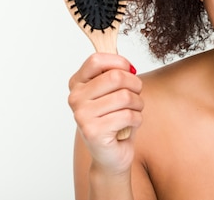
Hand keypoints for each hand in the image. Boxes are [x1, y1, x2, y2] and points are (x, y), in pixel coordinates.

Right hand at [68, 53, 142, 174]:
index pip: (97, 60)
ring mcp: (82, 115)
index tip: (129, 71)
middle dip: (135, 85)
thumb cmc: (115, 118)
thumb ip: (115, 73)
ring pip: (125, 96)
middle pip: (116, 76)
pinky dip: (137, 119)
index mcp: (77, 83)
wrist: (111, 154)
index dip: (119, 62)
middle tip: (136, 95)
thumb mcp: (113, 91)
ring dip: (138, 104)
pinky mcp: (93, 131)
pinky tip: (129, 126)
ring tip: (133, 111)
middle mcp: (75, 98)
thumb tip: (128, 66)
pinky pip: (128, 115)